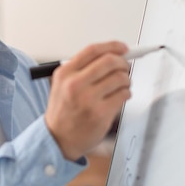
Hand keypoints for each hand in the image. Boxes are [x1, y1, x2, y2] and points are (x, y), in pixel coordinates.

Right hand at [44, 41, 131, 160]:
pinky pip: (123, 95)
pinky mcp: (100, 114)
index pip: (93, 50)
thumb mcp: (63, 84)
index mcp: (65, 73)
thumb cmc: (63, 111)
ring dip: (126, 80)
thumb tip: (112, 55)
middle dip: (123, 62)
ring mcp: (88, 99)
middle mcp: (75, 84)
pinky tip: (120, 96)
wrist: (58, 139)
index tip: (123, 48)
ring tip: (122, 85)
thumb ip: (83, 69)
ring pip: (120, 78)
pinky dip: (126, 93)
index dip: (112, 46)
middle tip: (125, 67)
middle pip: (109, 61)